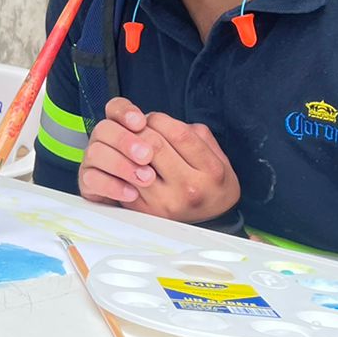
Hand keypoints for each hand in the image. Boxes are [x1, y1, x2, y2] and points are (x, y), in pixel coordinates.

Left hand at [79, 97, 239, 222]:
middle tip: (138, 128)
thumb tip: (157, 120)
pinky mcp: (146, 211)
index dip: (159, 119)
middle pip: (154, 146)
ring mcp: (166, 203)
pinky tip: (126, 161)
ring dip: (127, 147)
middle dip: (140, 130)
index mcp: (211, 171)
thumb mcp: (216, 153)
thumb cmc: (211, 180)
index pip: (179, 134)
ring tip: (132, 144)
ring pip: (134, 163)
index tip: (154, 119)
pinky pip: (124, 181)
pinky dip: (121, 165)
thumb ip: (193, 133)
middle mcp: (189, 189)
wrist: (213, 217)